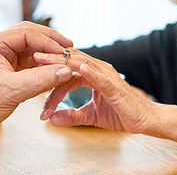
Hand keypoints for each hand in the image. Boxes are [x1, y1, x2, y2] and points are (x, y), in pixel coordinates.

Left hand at [35, 49, 159, 134]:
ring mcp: (108, 75)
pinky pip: (100, 78)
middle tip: (30, 57)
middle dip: (49, 59)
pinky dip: (89, 73)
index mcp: (92, 74)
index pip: (65, 69)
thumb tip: (52, 120)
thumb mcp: (91, 116)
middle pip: (70, 60)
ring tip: (44, 59)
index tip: (31, 74)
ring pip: (81, 64)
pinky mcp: (115, 86)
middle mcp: (99, 70)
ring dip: (61, 62)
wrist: (147, 120)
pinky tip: (78, 69)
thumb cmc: (122, 114)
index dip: (48, 72)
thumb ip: (72, 116)